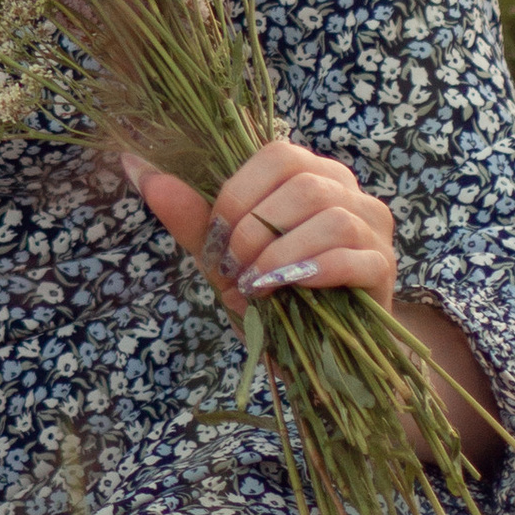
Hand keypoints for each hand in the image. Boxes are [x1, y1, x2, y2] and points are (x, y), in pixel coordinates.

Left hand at [127, 135, 395, 311]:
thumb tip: (132, 164)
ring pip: (329, 216)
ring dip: (278, 255)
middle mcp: (349, 192)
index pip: (277, 155)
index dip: (238, 194)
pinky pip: (352, 255)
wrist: (315, 358)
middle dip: (254, 229)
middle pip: (303, 181)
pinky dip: (309, 272)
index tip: (216, 240)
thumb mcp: (223, 258)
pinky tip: (286, 290)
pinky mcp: (383, 268)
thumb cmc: (270, 297)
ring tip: (255, 288)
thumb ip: (188, 214)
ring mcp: (373, 228)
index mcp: (311, 175)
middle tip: (233, 270)